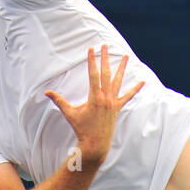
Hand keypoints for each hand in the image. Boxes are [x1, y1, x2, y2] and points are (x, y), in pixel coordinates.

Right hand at [44, 44, 144, 167]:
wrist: (95, 144)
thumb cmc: (81, 129)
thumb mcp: (69, 113)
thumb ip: (59, 101)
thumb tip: (46, 92)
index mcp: (94, 96)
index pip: (93, 74)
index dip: (92, 60)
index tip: (92, 49)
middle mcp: (106, 97)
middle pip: (106, 73)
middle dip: (105, 58)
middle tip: (105, 45)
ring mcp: (113, 102)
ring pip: (118, 81)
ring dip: (122, 68)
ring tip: (126, 56)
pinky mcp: (118, 107)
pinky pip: (128, 96)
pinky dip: (135, 89)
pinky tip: (143, 82)